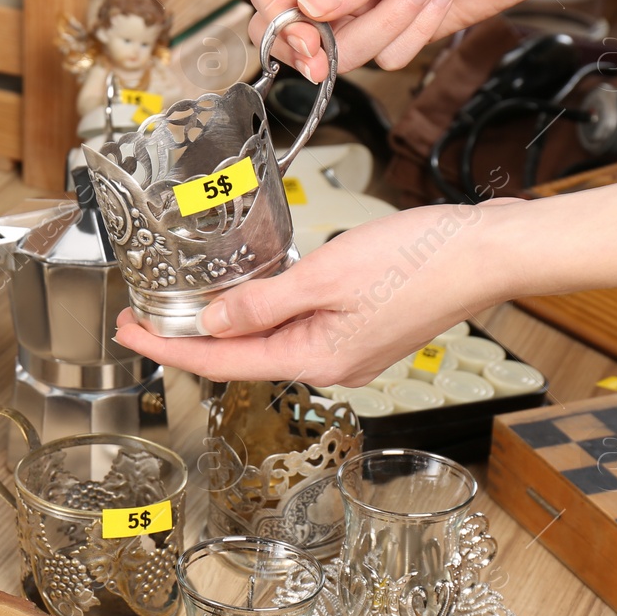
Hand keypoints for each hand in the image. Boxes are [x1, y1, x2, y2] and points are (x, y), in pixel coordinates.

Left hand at [115, 201, 515, 385]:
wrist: (487, 251)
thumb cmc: (421, 259)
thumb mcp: (325, 274)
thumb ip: (263, 301)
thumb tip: (214, 325)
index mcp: (317, 358)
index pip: (222, 363)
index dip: (169, 350)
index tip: (129, 333)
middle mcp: (331, 364)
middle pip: (241, 359)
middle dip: (189, 341)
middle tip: (142, 318)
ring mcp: (349, 350)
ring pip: (269, 344)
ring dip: (225, 330)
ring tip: (182, 309)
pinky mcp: (363, 329)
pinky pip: (297, 329)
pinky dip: (263, 317)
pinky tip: (248, 298)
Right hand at [249, 0, 616, 76]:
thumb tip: (307, 9)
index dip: (281, 24)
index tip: (308, 43)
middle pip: (301, 33)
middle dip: (332, 41)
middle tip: (350, 41)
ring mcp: (371, 5)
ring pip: (347, 50)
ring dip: (391, 27)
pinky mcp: (402, 29)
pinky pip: (389, 57)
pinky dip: (416, 35)